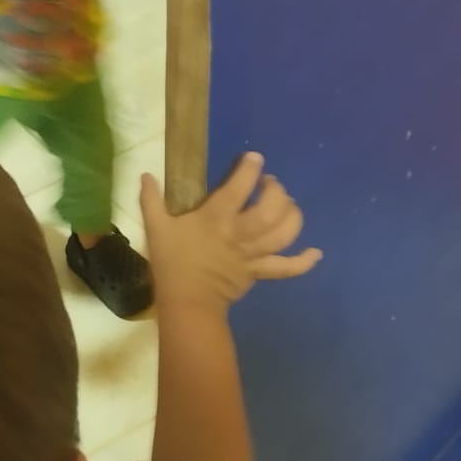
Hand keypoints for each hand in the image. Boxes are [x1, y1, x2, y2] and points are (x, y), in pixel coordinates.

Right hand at [141, 154, 320, 313]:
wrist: (186, 302)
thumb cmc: (172, 263)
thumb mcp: (156, 227)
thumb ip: (151, 199)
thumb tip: (145, 174)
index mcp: (216, 218)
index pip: (239, 187)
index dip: (250, 169)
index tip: (255, 158)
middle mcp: (241, 233)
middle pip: (271, 209)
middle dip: (276, 191)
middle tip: (270, 184)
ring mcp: (253, 254)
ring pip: (284, 233)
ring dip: (292, 216)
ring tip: (288, 205)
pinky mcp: (259, 271)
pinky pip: (287, 268)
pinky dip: (303, 261)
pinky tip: (315, 253)